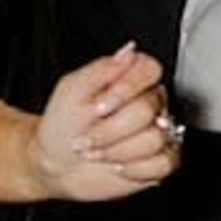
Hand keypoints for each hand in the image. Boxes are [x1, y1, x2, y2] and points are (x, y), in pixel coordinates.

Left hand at [33, 45, 179, 203]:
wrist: (56, 163)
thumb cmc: (62, 125)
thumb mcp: (72, 90)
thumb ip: (102, 69)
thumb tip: (129, 51)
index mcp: (129, 80)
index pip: (150, 70)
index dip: (126, 89)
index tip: (99, 106)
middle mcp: (148, 104)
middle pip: (148, 110)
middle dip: (110, 130)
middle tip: (88, 137)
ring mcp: (158, 132)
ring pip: (156, 139)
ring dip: (118, 151)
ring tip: (98, 152)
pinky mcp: (161, 160)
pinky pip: (164, 162)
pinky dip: (135, 168)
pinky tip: (118, 166)